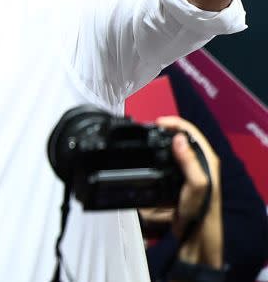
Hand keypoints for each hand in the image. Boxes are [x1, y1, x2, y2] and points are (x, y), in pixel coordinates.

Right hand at [155, 116, 221, 267]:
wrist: (195, 232)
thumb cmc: (199, 210)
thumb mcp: (196, 185)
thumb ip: (189, 162)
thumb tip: (178, 138)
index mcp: (207, 160)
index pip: (191, 132)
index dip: (174, 123)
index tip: (157, 123)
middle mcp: (200, 162)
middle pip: (183, 137)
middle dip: (166, 129)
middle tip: (148, 129)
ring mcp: (191, 170)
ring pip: (176, 147)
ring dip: (163, 140)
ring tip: (147, 138)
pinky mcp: (181, 178)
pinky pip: (171, 159)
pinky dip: (161, 153)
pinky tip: (151, 156)